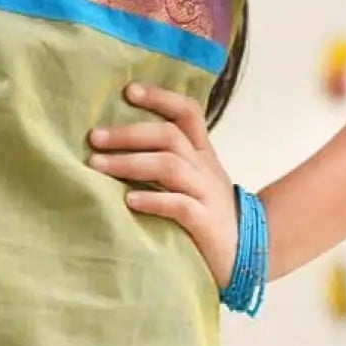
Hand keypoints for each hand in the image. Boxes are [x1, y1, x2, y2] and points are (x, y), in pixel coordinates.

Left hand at [86, 81, 240, 288]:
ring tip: (98, 166)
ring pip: (170, 166)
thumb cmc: (208, 217)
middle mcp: (205, 169)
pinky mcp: (206, 224)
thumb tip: (116, 148)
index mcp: (202, 155)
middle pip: (170, 136)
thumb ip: (166, 163)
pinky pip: (180, 206)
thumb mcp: (193, 183)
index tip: (128, 90)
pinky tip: (129, 200)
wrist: (251, 255)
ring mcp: (207, 195)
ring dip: (130, 163)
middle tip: (94, 137)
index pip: (187, 113)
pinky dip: (153, 200)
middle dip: (129, 133)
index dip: (161, 97)